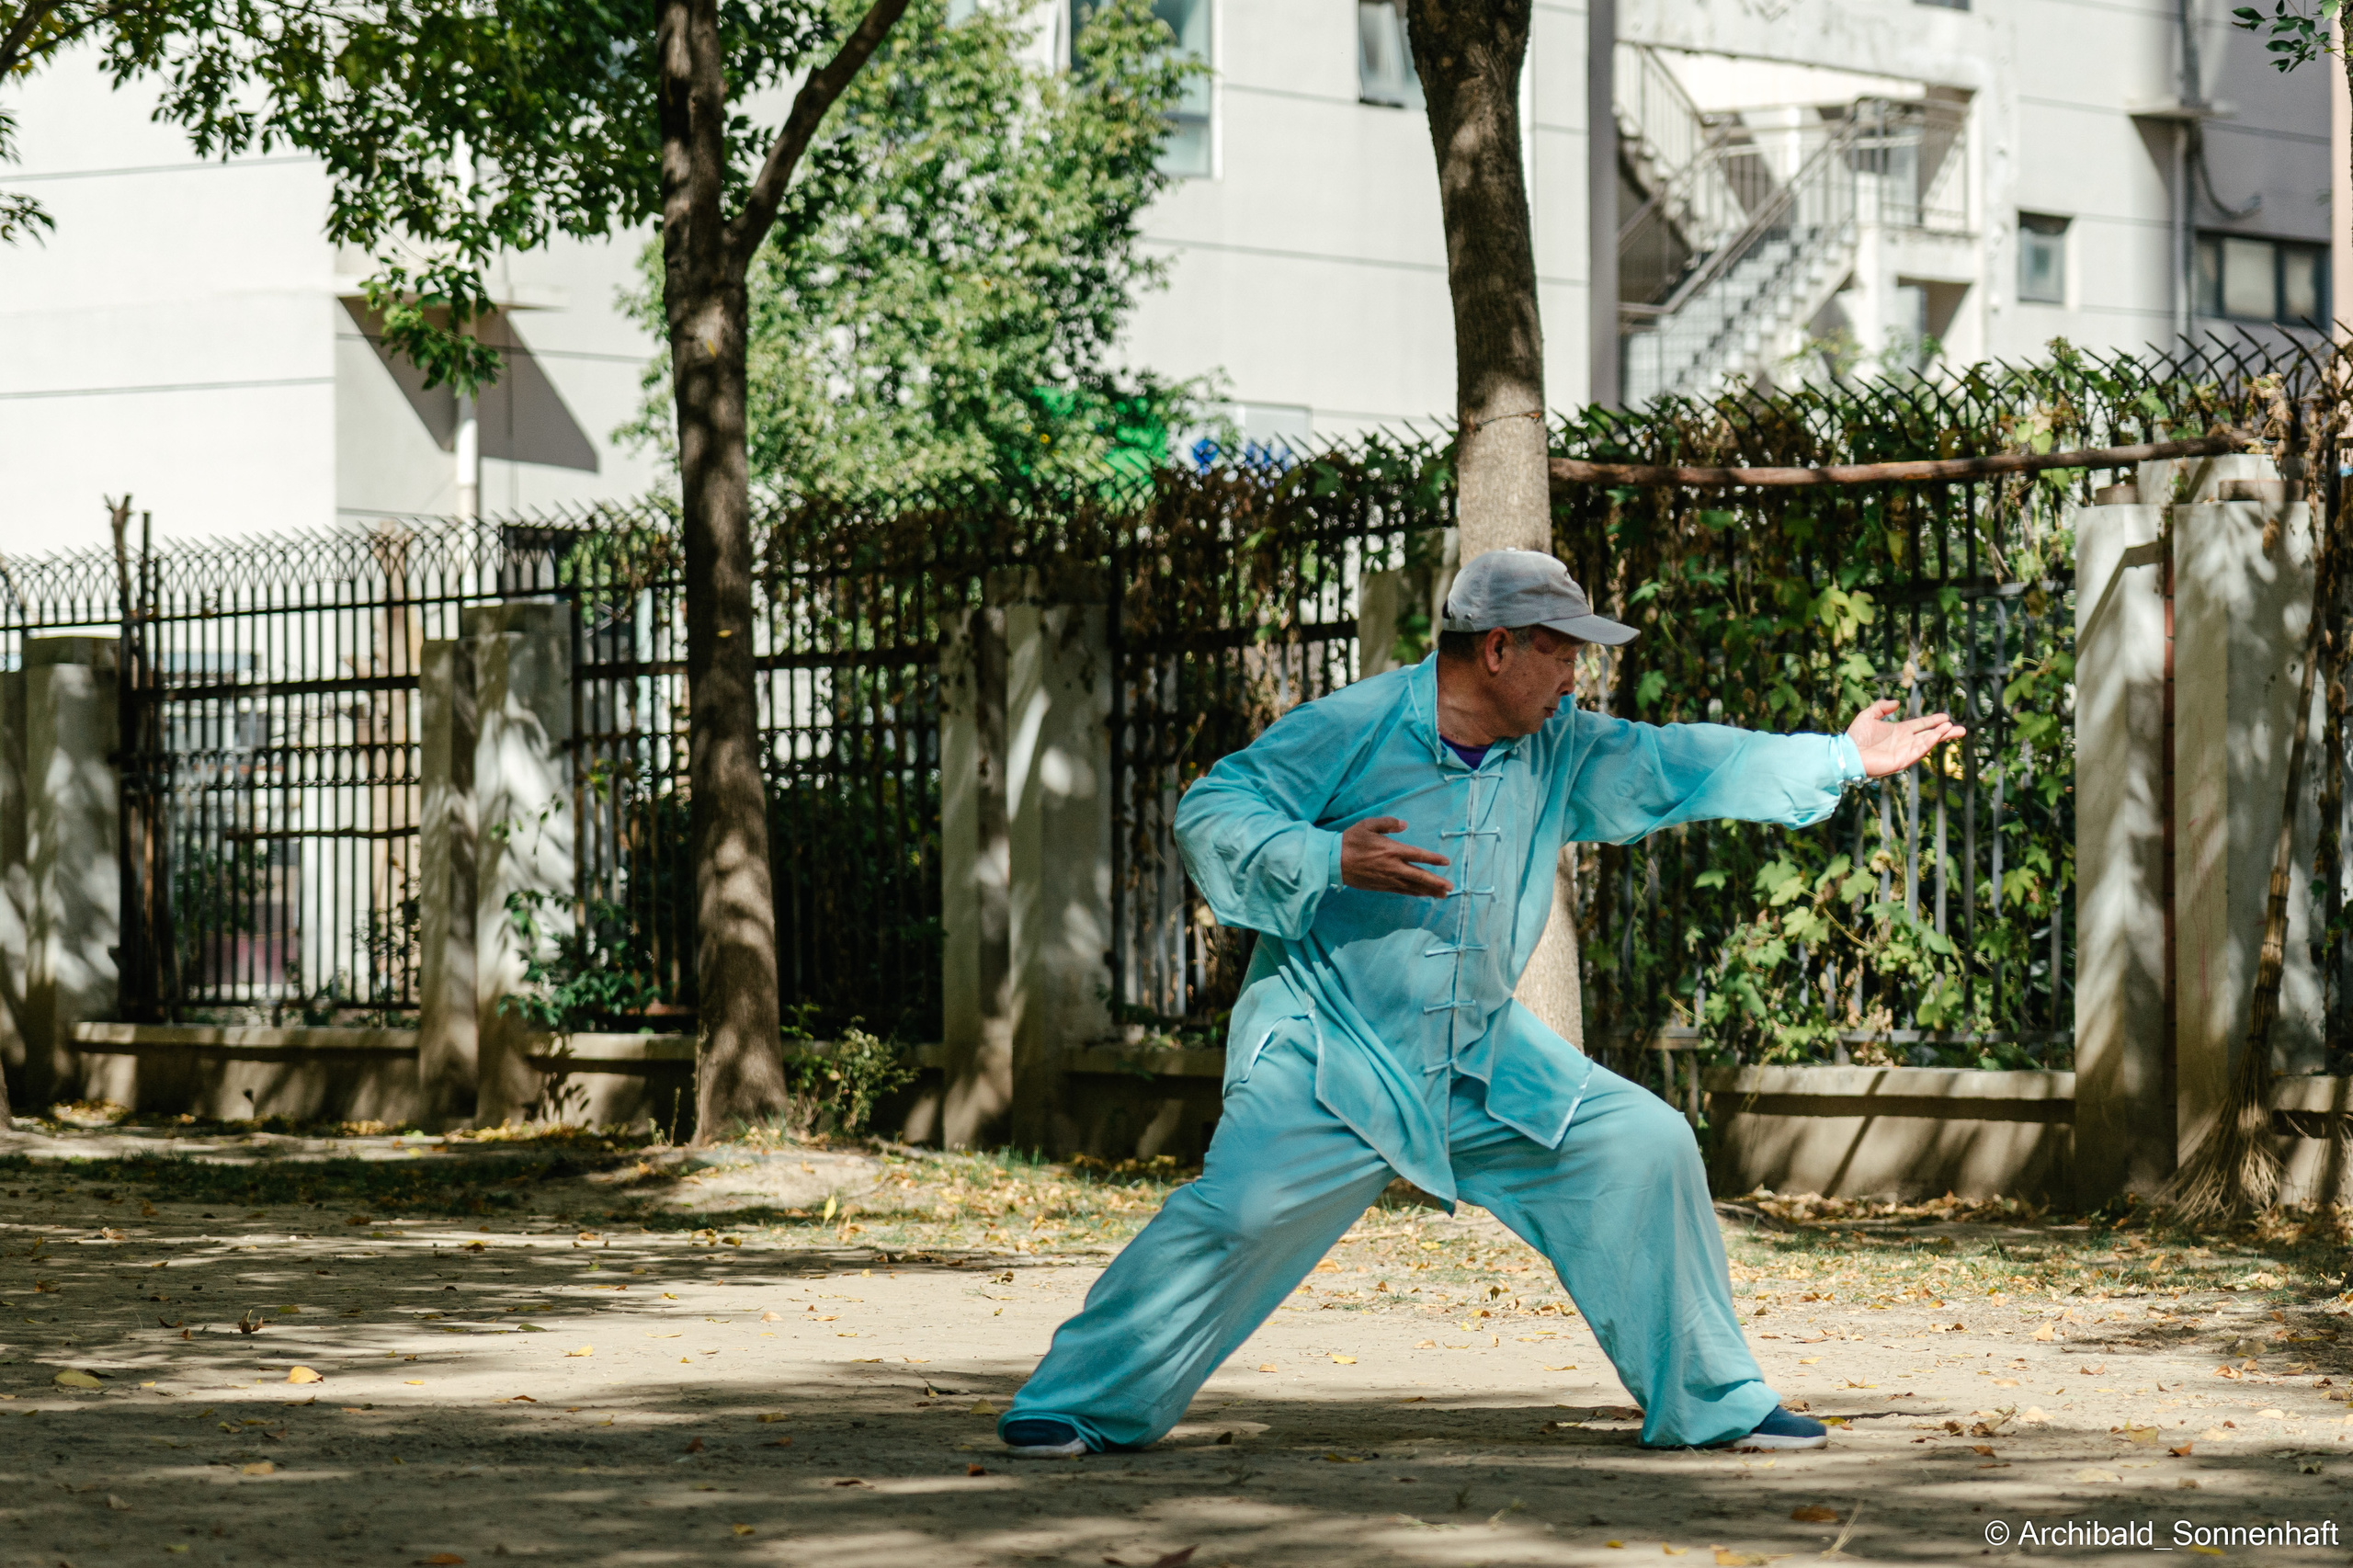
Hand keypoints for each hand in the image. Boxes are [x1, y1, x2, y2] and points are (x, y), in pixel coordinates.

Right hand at [1341, 816, 1452, 896]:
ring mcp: (1387, 878)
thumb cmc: (1350, 840)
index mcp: (1392, 850)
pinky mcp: (1380, 886)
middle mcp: (1393, 866)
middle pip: (1419, 876)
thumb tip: (1405, 825)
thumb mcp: (1368, 825)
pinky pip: (1401, 891)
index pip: (1418, 855)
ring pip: (1412, 887)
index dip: (1433, 859)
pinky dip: (1413, 893)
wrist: (1333, 861)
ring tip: (1441, 895)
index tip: (1445, 862)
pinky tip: (1422, 894)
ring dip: (1428, 891)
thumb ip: (1388, 824)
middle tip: (1450, 888)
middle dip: (1436, 882)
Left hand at [1846, 699, 1966, 777]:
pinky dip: (1928, 743)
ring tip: (1952, 729)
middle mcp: (1905, 741)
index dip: (1933, 721)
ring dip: (1939, 736)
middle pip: (1929, 735)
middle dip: (1945, 732)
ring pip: (1926, 743)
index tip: (1946, 717)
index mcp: (1899, 731)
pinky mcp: (1902, 760)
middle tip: (1961, 729)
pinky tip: (1937, 735)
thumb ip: (1881, 707)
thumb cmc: (1855, 737)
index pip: (1921, 725)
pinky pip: (1918, 751)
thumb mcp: (1868, 715)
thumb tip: (1897, 702)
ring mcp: (1904, 751)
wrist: (1847, 753)